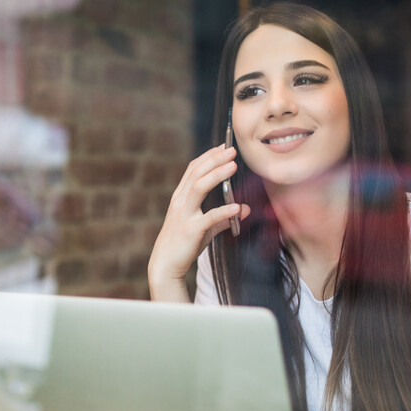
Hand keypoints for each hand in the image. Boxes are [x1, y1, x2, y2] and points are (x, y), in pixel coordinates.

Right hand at [148, 144, 249, 300]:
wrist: (166, 264)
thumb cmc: (185, 243)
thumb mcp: (205, 227)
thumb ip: (223, 218)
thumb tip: (244, 209)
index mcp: (181, 197)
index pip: (193, 169)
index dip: (208, 156)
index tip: (224, 146)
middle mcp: (180, 201)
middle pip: (196, 173)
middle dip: (214, 159)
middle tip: (232, 150)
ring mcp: (184, 214)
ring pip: (198, 187)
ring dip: (216, 174)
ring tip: (233, 166)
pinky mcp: (190, 230)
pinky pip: (208, 218)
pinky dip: (223, 211)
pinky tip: (237, 208)